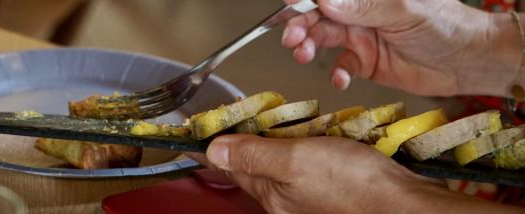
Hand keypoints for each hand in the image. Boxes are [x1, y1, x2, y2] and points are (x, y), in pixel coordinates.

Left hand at [205, 134, 524, 212]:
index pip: (232, 167)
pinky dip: (305, 149)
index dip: (218, 146)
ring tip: (273, 124)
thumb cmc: (354, 185)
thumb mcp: (294, 162)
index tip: (206, 130)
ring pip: (282, 167)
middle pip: (255, 167)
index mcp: (271, 192)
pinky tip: (314, 138)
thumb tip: (214, 150)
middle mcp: (286, 199)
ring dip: (277, 143)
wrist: (404, 206)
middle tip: (241, 119)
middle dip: (246, 143)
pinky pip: (308, 168)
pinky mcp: (333, 190)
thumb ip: (254, 155)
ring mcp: (309, 197)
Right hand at [282, 0, 520, 96]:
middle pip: (318, 16)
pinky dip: (336, 74)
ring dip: (309, 47)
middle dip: (301, 25)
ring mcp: (360, 37)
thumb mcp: (402, 10)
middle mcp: (359, 13)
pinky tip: (340, 78)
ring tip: (302, 54)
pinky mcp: (364, 63)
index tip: (288, 3)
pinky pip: (341, 67)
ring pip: (323, 40)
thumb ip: (363, 6)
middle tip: (291, 38)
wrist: (466, 63)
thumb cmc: (444, 26)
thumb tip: (325, 0)